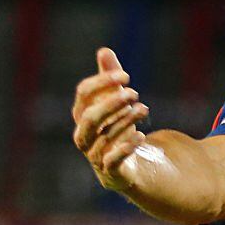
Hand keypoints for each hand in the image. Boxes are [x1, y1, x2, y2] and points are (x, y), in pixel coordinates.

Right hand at [72, 47, 149, 190]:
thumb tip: (104, 50)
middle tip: (134, 92)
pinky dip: (126, 147)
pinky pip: (113, 161)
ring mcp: (95, 156)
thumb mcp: (116, 102)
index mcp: (82, 115)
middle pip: (89, 117)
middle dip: (111, 103)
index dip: (102, 82)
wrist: (132, 168)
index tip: (126, 75)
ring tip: (143, 109)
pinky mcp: (110, 173)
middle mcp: (84, 136)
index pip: (83, 94)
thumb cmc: (119, 129)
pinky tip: (141, 135)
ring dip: (125, 120)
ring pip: (103, 137)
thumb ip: (110, 80)